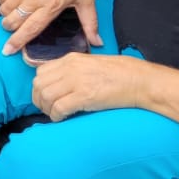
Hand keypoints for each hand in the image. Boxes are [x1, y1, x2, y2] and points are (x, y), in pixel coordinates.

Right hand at [0, 0, 102, 55]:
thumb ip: (90, 22)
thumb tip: (97, 41)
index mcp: (51, 6)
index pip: (30, 29)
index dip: (17, 42)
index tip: (8, 50)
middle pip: (13, 21)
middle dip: (11, 30)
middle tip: (13, 31)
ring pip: (5, 9)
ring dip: (7, 16)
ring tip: (14, 16)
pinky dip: (3, 1)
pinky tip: (11, 2)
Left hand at [32, 53, 151, 120]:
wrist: (139, 80)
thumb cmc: (119, 74)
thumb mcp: (90, 65)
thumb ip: (73, 70)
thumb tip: (59, 85)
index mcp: (71, 59)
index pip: (41, 72)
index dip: (39, 87)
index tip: (44, 97)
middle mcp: (70, 68)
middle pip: (39, 84)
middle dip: (39, 99)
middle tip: (47, 109)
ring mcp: (77, 81)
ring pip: (46, 96)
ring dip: (46, 109)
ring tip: (54, 115)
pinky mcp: (85, 95)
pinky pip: (59, 107)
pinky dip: (56, 115)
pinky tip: (62, 118)